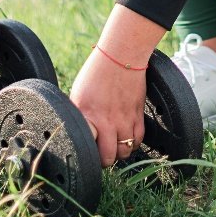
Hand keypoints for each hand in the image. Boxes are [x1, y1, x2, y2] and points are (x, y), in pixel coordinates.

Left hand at [70, 46, 147, 167]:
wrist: (121, 56)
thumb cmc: (96, 72)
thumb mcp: (78, 94)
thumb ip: (79, 114)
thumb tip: (77, 128)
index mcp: (88, 116)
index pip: (88, 150)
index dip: (87, 155)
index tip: (86, 153)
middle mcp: (107, 122)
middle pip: (109, 158)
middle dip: (105, 160)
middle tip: (102, 154)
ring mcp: (125, 120)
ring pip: (125, 152)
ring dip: (120, 152)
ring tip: (114, 146)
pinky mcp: (138, 115)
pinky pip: (139, 140)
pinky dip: (133, 143)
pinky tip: (127, 137)